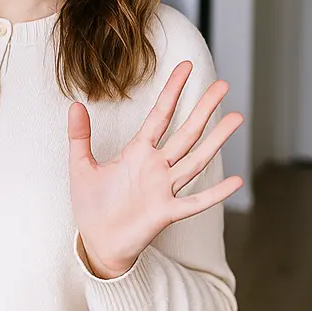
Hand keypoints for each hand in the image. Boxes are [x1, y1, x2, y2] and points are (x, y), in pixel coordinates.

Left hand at [67, 61, 243, 278]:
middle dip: (203, 108)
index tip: (186, 67)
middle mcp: (156, 167)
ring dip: (216, 139)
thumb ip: (79, 136)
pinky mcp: (166, 212)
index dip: (172, 91)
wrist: (97, 243)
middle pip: (185, 132)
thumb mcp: (80, 166)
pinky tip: (235, 180)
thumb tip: (74, 104)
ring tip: (237, 117)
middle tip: (223, 85)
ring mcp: (165, 189)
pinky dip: (215, 193)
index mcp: (137, 152)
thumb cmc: (92, 206)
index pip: (160, 115)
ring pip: (195, 159)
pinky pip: (195, 201)